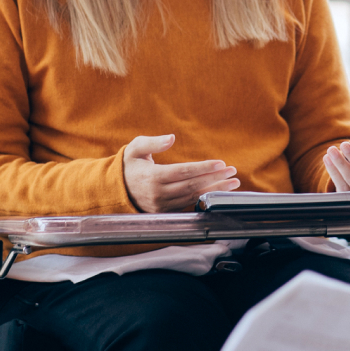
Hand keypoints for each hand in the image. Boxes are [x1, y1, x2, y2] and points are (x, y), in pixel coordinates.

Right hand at [123, 134, 239, 212]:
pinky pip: (189, 205)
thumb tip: (171, 138)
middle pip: (192, 186)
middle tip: (233, 172)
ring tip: (233, 183)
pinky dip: (205, 198)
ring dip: (215, 190)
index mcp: (152, 177)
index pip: (183, 172)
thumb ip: (152, 143)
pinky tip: (219, 192)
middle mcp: (158, 194)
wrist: (116, 190)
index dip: (203, 168)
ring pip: (193, 197)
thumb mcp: (135, 149)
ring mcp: (162, 205)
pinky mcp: (166, 212)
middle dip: (215, 179)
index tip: (221, 163)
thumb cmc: (129, 165)